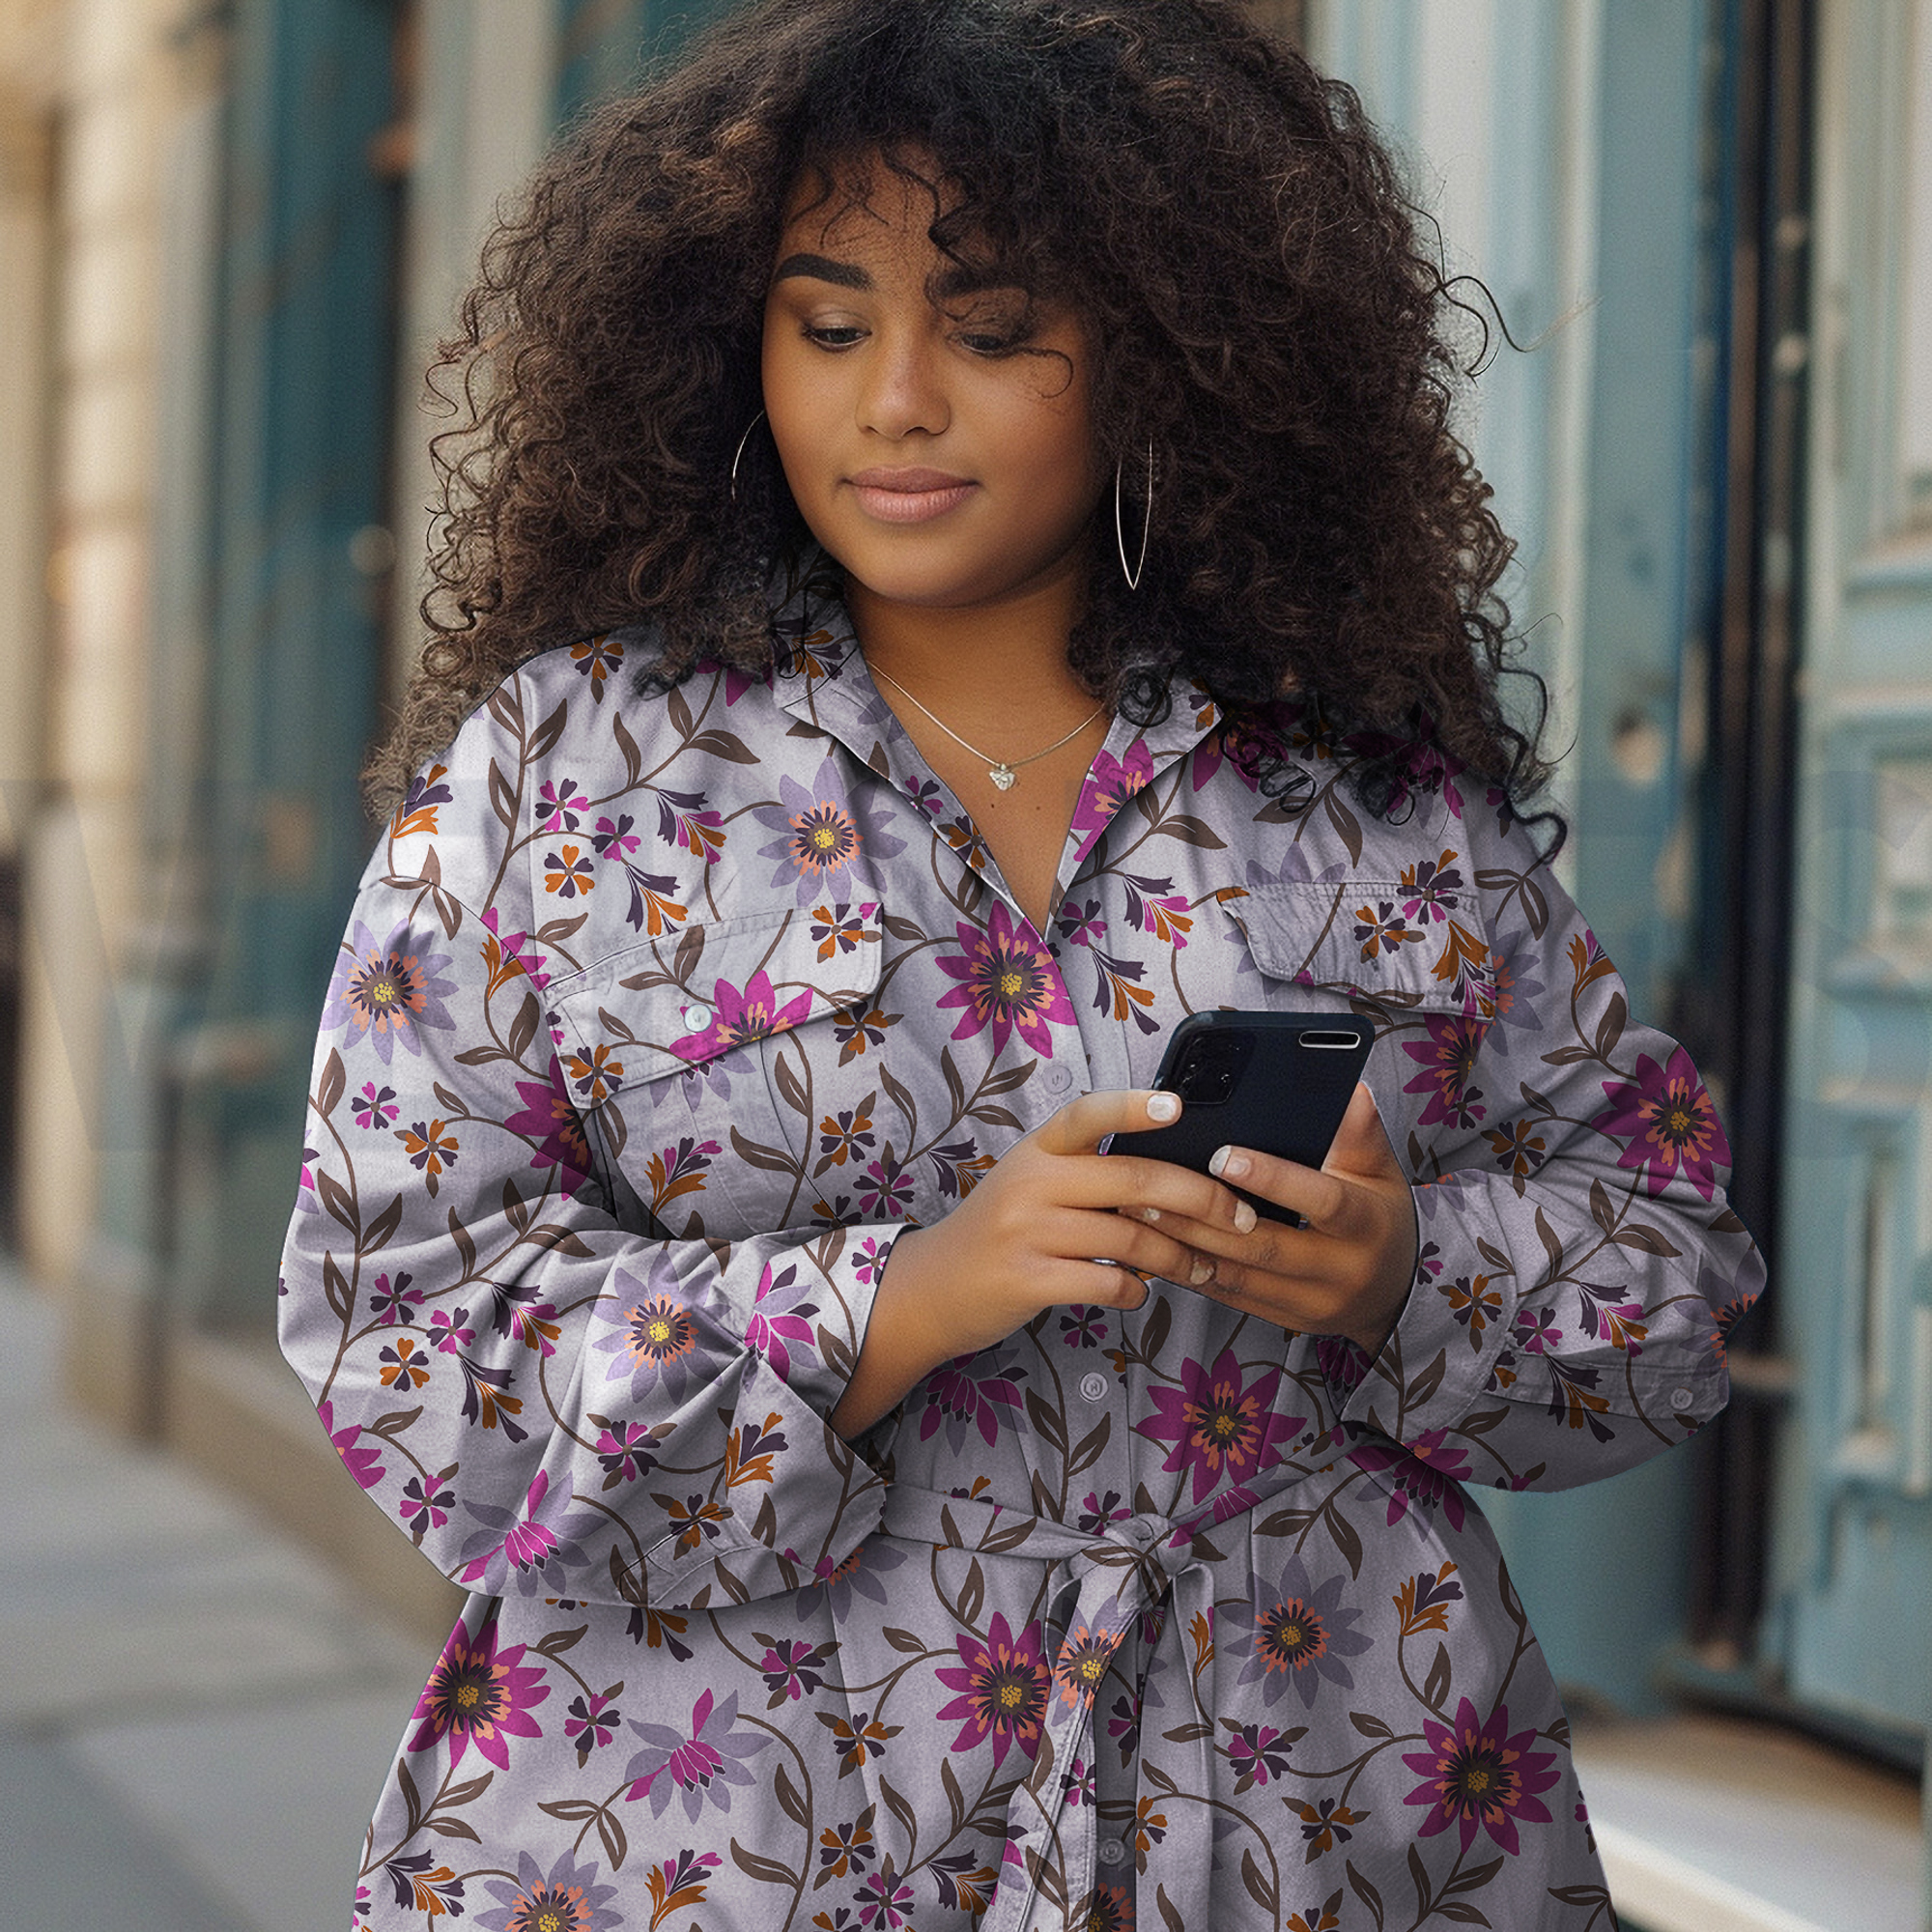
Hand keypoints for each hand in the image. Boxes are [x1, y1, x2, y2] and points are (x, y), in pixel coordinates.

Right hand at [829, 1087, 1256, 1435]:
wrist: (930, 1288)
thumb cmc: (999, 1232)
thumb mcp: (1031, 1184)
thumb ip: (1089, 1175)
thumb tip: (1174, 1179)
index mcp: (1038, 1150)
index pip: (1087, 1114)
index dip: (1132, 1107)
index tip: (1177, 1106)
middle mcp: (1032, 1183)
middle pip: (1133, 1180)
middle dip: (1202, 1199)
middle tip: (1243, 1217)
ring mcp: (1027, 1233)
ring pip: (1130, 1238)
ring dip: (1180, 1257)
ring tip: (1204, 1267)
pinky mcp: (1027, 1281)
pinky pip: (1105, 1285)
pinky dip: (1137, 1292)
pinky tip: (1143, 1293)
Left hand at [1137, 1083, 1417, 1354]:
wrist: (1393, 1291)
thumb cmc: (1378, 1215)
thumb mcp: (1380, 1171)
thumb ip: (1361, 1132)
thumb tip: (1351, 1089)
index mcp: (1367, 1224)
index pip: (1321, 1200)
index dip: (1272, 1178)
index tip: (1221, 1155)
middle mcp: (1342, 1269)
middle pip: (1266, 1246)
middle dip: (1205, 1218)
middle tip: (1152, 1189)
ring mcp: (1313, 1302)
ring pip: (1240, 1277)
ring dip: (1187, 1247)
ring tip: (1141, 1215)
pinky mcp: (1286, 1320)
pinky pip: (1232, 1297)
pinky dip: (1192, 1273)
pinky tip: (1155, 1249)